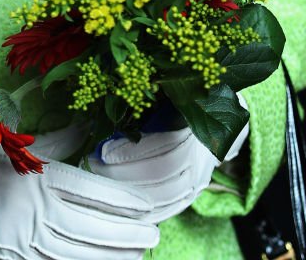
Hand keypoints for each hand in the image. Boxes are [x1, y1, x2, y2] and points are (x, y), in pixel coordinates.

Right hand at [0, 129, 159, 259]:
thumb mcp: (5, 146)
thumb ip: (49, 143)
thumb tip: (81, 131)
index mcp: (31, 177)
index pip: (89, 192)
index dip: (122, 202)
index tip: (147, 206)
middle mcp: (31, 211)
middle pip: (91, 228)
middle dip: (126, 233)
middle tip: (155, 235)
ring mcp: (21, 239)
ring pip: (78, 253)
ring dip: (111, 255)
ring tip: (139, 254)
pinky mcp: (11, 256)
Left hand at [88, 116, 249, 223]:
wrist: (214, 115)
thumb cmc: (177, 100)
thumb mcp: (163, 93)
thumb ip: (144, 100)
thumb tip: (109, 102)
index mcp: (194, 128)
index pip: (164, 148)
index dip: (132, 152)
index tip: (103, 151)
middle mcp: (201, 159)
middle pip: (161, 176)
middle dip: (122, 174)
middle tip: (92, 167)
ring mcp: (198, 180)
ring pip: (164, 198)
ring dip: (128, 194)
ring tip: (99, 184)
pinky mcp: (191, 195)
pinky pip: (167, 210)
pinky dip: (142, 212)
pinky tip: (119, 206)